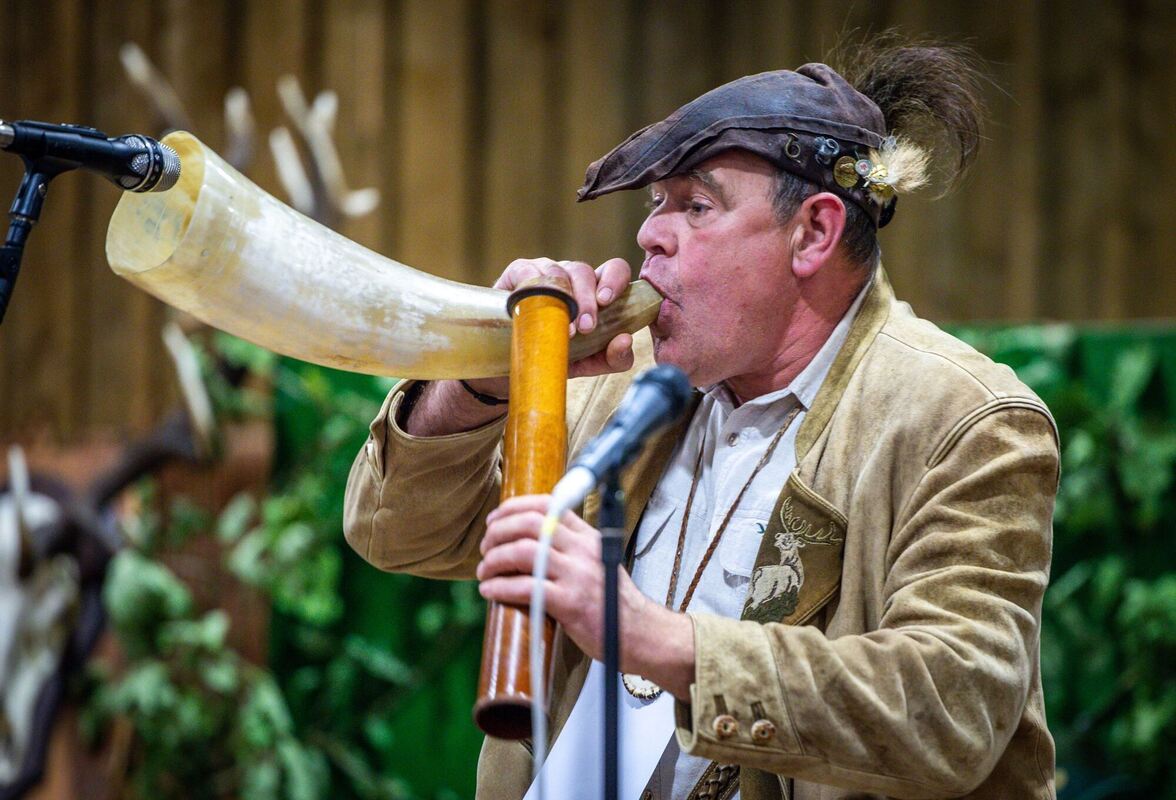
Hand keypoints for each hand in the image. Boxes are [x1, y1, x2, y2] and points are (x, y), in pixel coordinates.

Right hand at [467, 257, 636, 398]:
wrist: (510, 368)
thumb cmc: (554, 356)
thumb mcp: (588, 363)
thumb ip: (614, 357)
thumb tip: (626, 340)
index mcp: (593, 291)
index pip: (613, 270)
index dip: (615, 280)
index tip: (608, 302)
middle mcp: (570, 276)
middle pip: (585, 271)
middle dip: (587, 300)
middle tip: (586, 328)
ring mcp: (543, 271)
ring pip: (558, 271)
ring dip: (563, 298)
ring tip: (562, 328)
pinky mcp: (516, 273)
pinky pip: (527, 271)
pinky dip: (533, 285)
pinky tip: (533, 304)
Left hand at [476, 494, 695, 697]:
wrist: (640, 634)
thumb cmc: (613, 603)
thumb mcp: (597, 562)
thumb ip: (569, 548)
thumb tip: (528, 541)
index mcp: (588, 536)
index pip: (547, 504)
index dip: (513, 508)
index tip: (494, 520)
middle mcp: (582, 549)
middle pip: (529, 524)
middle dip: (497, 533)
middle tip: (485, 548)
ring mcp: (577, 575)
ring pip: (523, 552)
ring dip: (494, 560)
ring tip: (484, 572)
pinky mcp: (571, 603)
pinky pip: (526, 588)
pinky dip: (500, 587)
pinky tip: (490, 591)